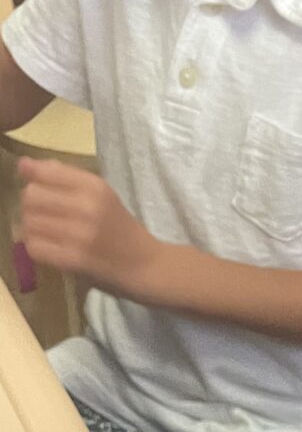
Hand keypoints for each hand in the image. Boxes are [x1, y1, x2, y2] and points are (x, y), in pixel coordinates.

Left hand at [18, 159, 162, 297]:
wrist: (147, 266)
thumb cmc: (121, 230)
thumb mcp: (101, 195)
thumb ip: (65, 178)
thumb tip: (24, 165)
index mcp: (96, 186)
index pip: (45, 172)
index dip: (33, 179)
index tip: (40, 188)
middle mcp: (87, 207)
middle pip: (31, 196)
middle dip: (32, 206)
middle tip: (45, 216)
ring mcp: (80, 235)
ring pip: (29, 222)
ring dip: (33, 229)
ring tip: (49, 234)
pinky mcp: (73, 260)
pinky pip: (34, 247)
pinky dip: (36, 248)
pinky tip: (50, 249)